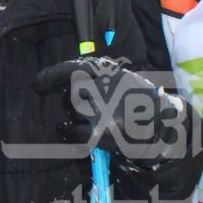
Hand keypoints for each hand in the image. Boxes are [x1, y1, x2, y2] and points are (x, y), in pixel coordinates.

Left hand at [32, 56, 187, 167]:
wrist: (165, 129)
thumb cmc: (143, 105)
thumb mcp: (125, 82)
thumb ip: (101, 79)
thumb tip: (67, 84)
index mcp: (110, 74)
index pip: (73, 69)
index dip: (51, 76)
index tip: (37, 85)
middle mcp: (104, 89)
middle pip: (70, 95)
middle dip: (70, 102)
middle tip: (82, 109)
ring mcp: (102, 111)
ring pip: (71, 112)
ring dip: (72, 117)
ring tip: (87, 122)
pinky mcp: (101, 132)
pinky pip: (72, 132)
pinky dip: (66, 132)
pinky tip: (66, 131)